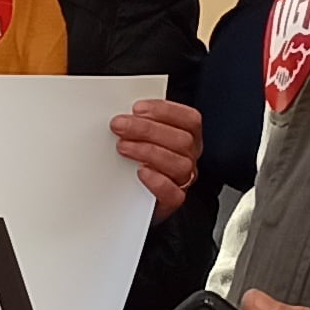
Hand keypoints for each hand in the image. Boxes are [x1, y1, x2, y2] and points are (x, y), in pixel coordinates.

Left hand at [113, 95, 202, 212]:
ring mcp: (182, 180)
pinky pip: (173, 193)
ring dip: (148, 151)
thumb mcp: (140, 138)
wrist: (131, 198)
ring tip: (123, 147)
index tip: (138, 108)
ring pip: (179, 164)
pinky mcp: (172, 201)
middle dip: (147, 129)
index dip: (165, 111)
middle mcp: (188, 157)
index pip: (189, 120)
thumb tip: (122, 112)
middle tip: (120, 125)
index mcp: (187, 137)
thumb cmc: (136, 164)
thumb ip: (139, 123)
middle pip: (182, 140)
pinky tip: (141, 172)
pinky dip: (157, 181)